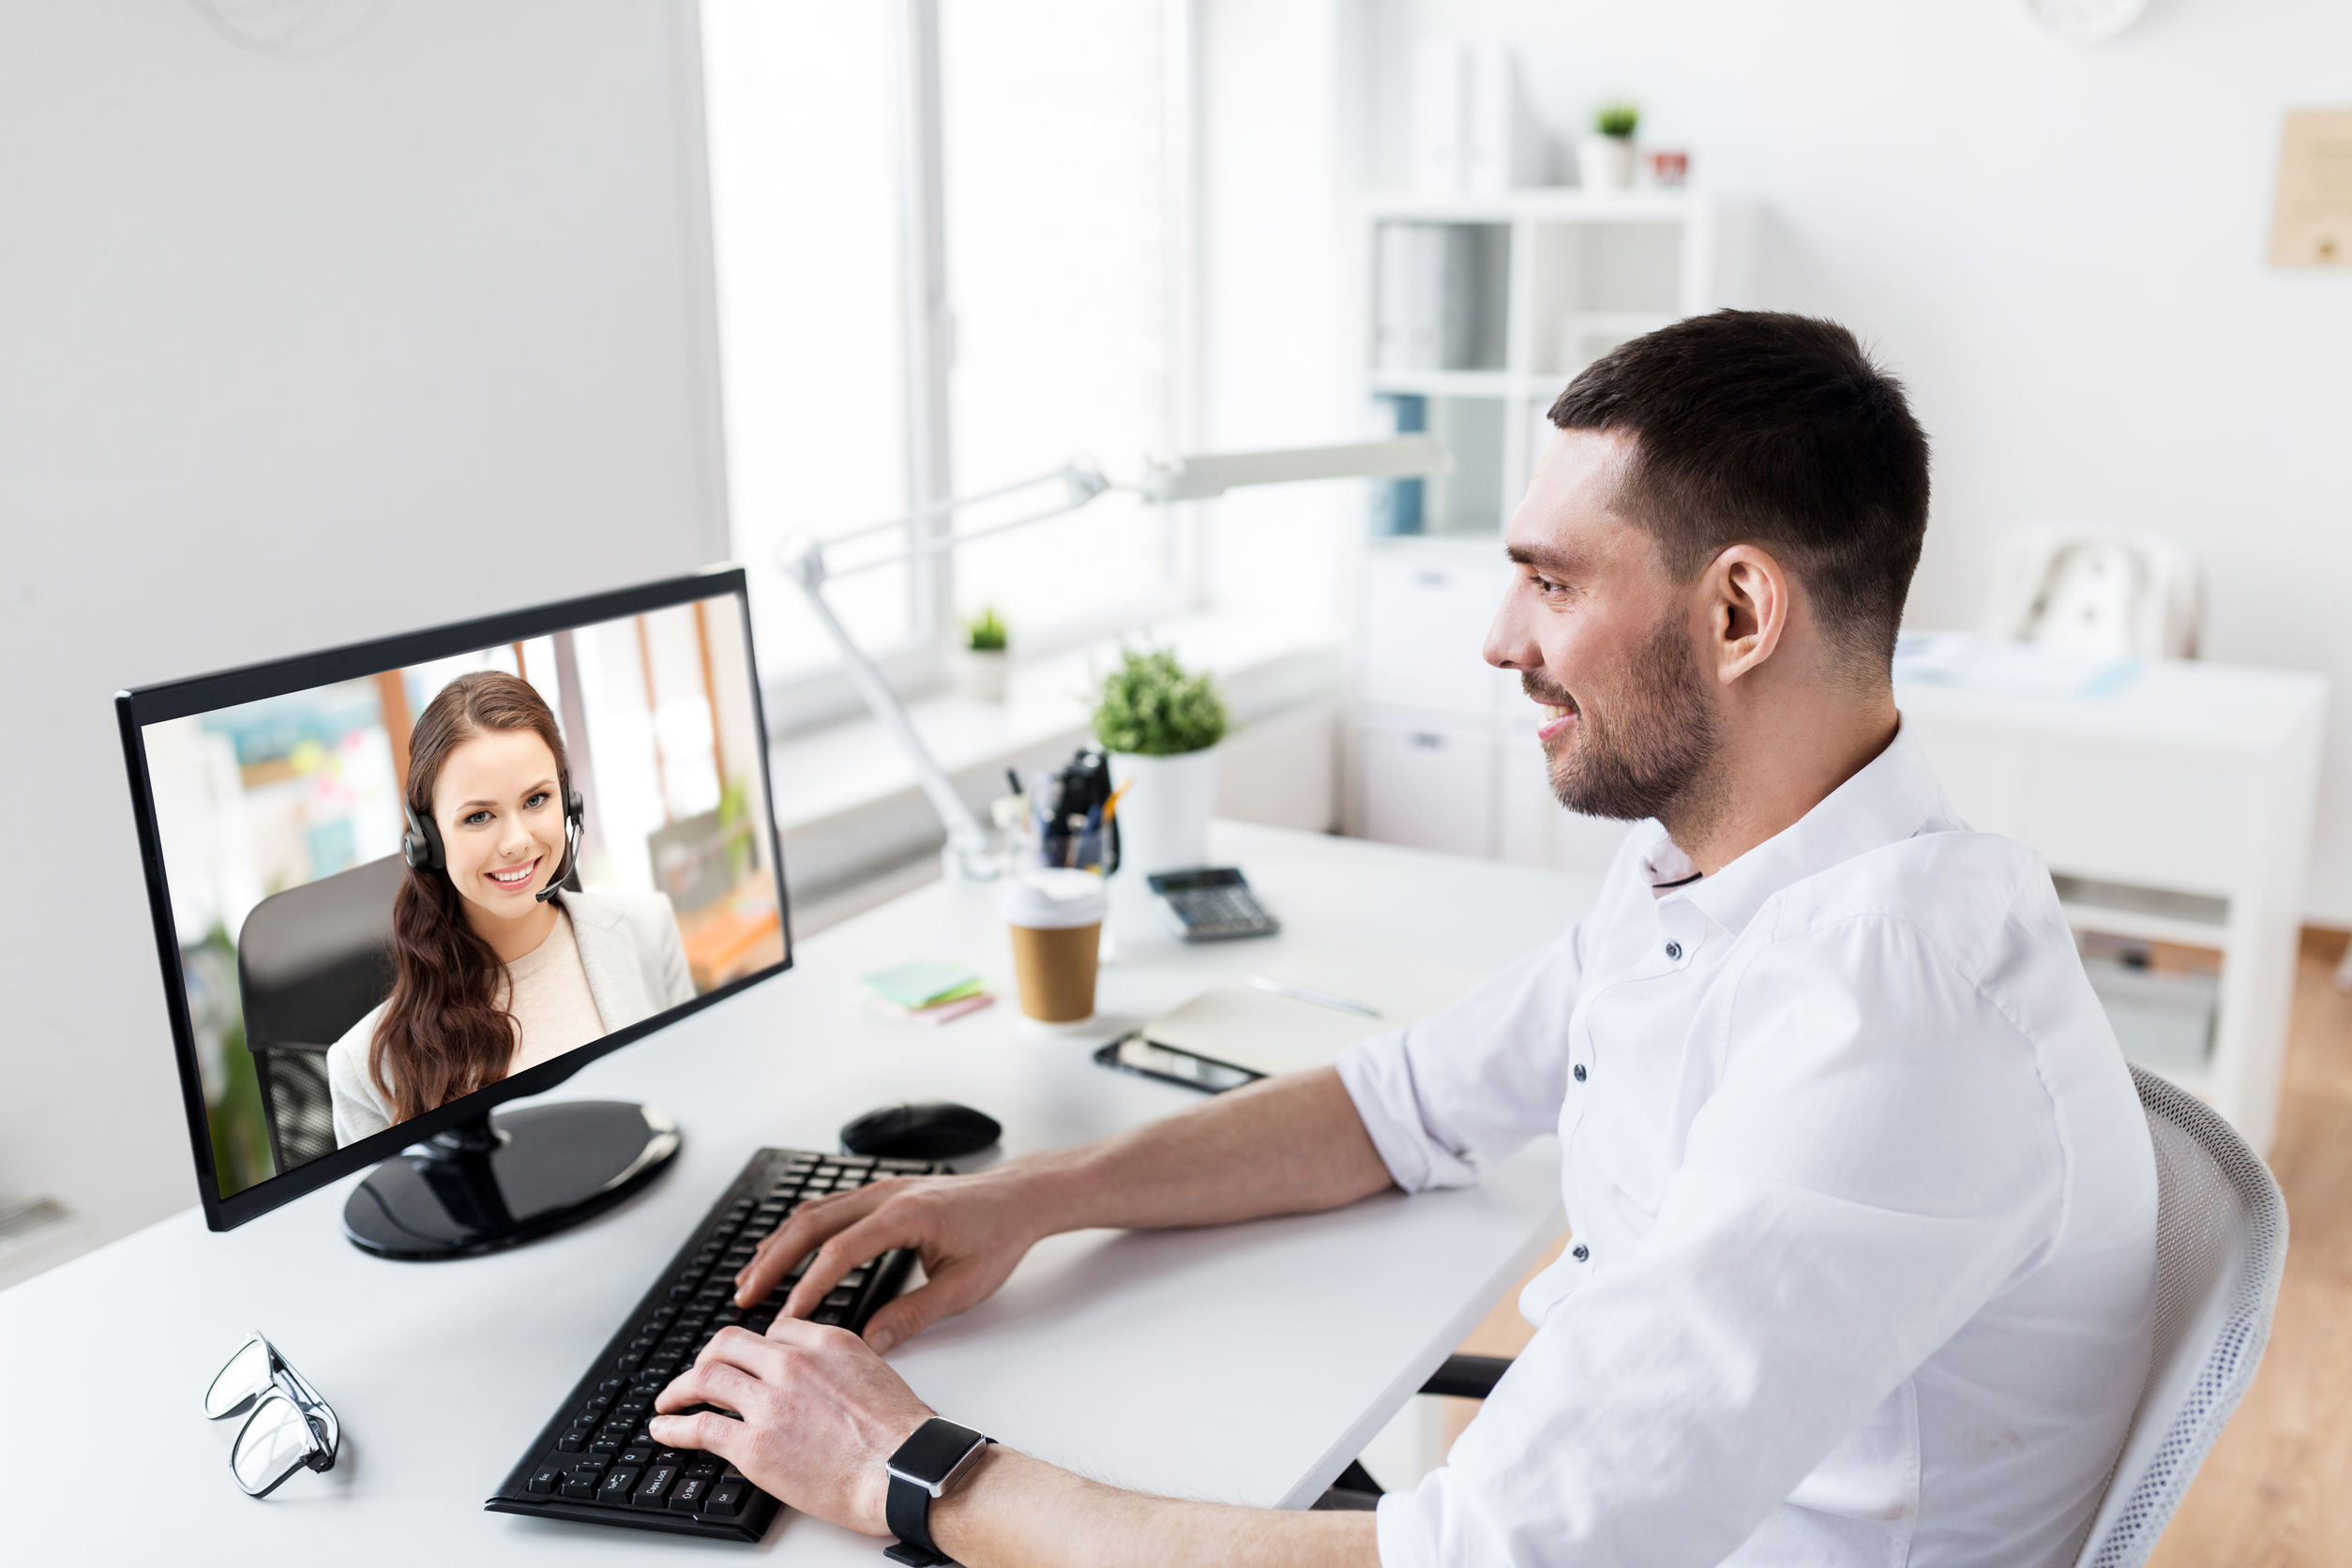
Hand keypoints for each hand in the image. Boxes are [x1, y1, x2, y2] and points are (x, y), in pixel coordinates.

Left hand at [649, 1321, 932, 1535]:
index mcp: (825, 1341)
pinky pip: (700, 1427)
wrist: (903, 1471)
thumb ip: (837, 1364)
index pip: (773, 1330)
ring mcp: (769, 1402)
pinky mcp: (753, 1444)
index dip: (754, 1348)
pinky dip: (673, 1427)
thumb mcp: (874, 1371)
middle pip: (728, 1344)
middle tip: (697, 1375)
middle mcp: (792, 1363)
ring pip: (706, 1378)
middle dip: (706, 1358)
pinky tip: (665, 1430)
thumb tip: (819, 1376)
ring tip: (669, 1401)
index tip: (745, 1362)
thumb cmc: (900, 1433)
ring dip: (679, 1389)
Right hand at [734, 1164, 1055, 1351]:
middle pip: (810, 1225)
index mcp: (905, 1216)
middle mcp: (885, 1195)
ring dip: (777, 1244)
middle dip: (771, 1262)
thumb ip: (915, 1314)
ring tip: (749, 1278)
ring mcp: (881, 1188)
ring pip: (813, 1212)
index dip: (807, 1289)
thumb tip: (870, 1343)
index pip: (838, 1253)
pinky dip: (798, 1230)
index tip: (785, 1321)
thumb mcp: (965, 1285)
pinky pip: (828, 1207)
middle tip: (742, 1297)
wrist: (1020, 1196)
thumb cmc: (999, 1237)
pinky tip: (782, 1250)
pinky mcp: (881, 1191)